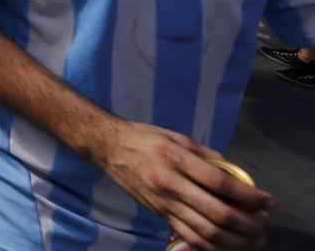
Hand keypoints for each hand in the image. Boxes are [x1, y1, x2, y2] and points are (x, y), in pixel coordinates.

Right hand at [101, 121, 272, 249]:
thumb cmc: (144, 138)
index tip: (268, 201)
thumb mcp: (177, 137)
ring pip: (205, 232)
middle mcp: (171, 185)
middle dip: (248, 224)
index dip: (250, 196)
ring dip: (234, 240)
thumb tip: (233, 174)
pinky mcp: (159, 214)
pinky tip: (226, 243)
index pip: (221, 184)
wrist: (109, 148)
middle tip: (264, 223)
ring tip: (251, 238)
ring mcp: (164, 203)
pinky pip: (189, 236)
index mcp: (177, 160)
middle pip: (217, 214)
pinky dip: (211, 245)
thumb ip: (206, 155)